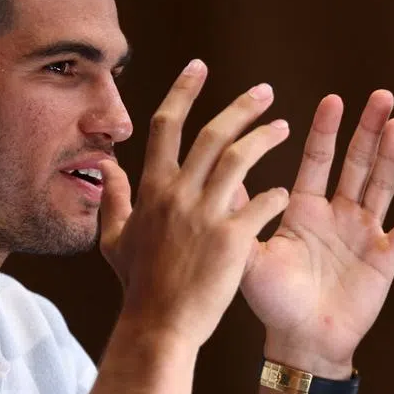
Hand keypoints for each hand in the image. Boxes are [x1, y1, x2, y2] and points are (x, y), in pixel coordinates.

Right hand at [97, 60, 290, 347]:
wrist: (158, 327)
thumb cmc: (138, 287)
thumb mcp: (114, 240)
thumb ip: (114, 200)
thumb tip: (107, 168)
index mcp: (152, 189)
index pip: (167, 125)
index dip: (184, 91)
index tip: (201, 66)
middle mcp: (178, 194)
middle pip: (213, 134)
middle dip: (241, 106)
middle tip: (265, 91)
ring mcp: (204, 215)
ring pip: (240, 159)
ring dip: (264, 137)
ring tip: (284, 127)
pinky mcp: (230, 240)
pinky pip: (262, 204)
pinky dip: (276, 195)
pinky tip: (286, 193)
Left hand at [240, 90, 393, 375]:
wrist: (301, 343)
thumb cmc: (273, 303)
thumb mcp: (249, 256)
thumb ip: (240, 217)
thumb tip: (218, 175)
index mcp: (305, 210)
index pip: (317, 160)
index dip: (325, 131)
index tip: (332, 100)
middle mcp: (337, 215)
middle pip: (356, 163)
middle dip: (367, 130)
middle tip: (380, 95)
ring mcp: (364, 234)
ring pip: (381, 186)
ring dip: (390, 156)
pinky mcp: (385, 260)